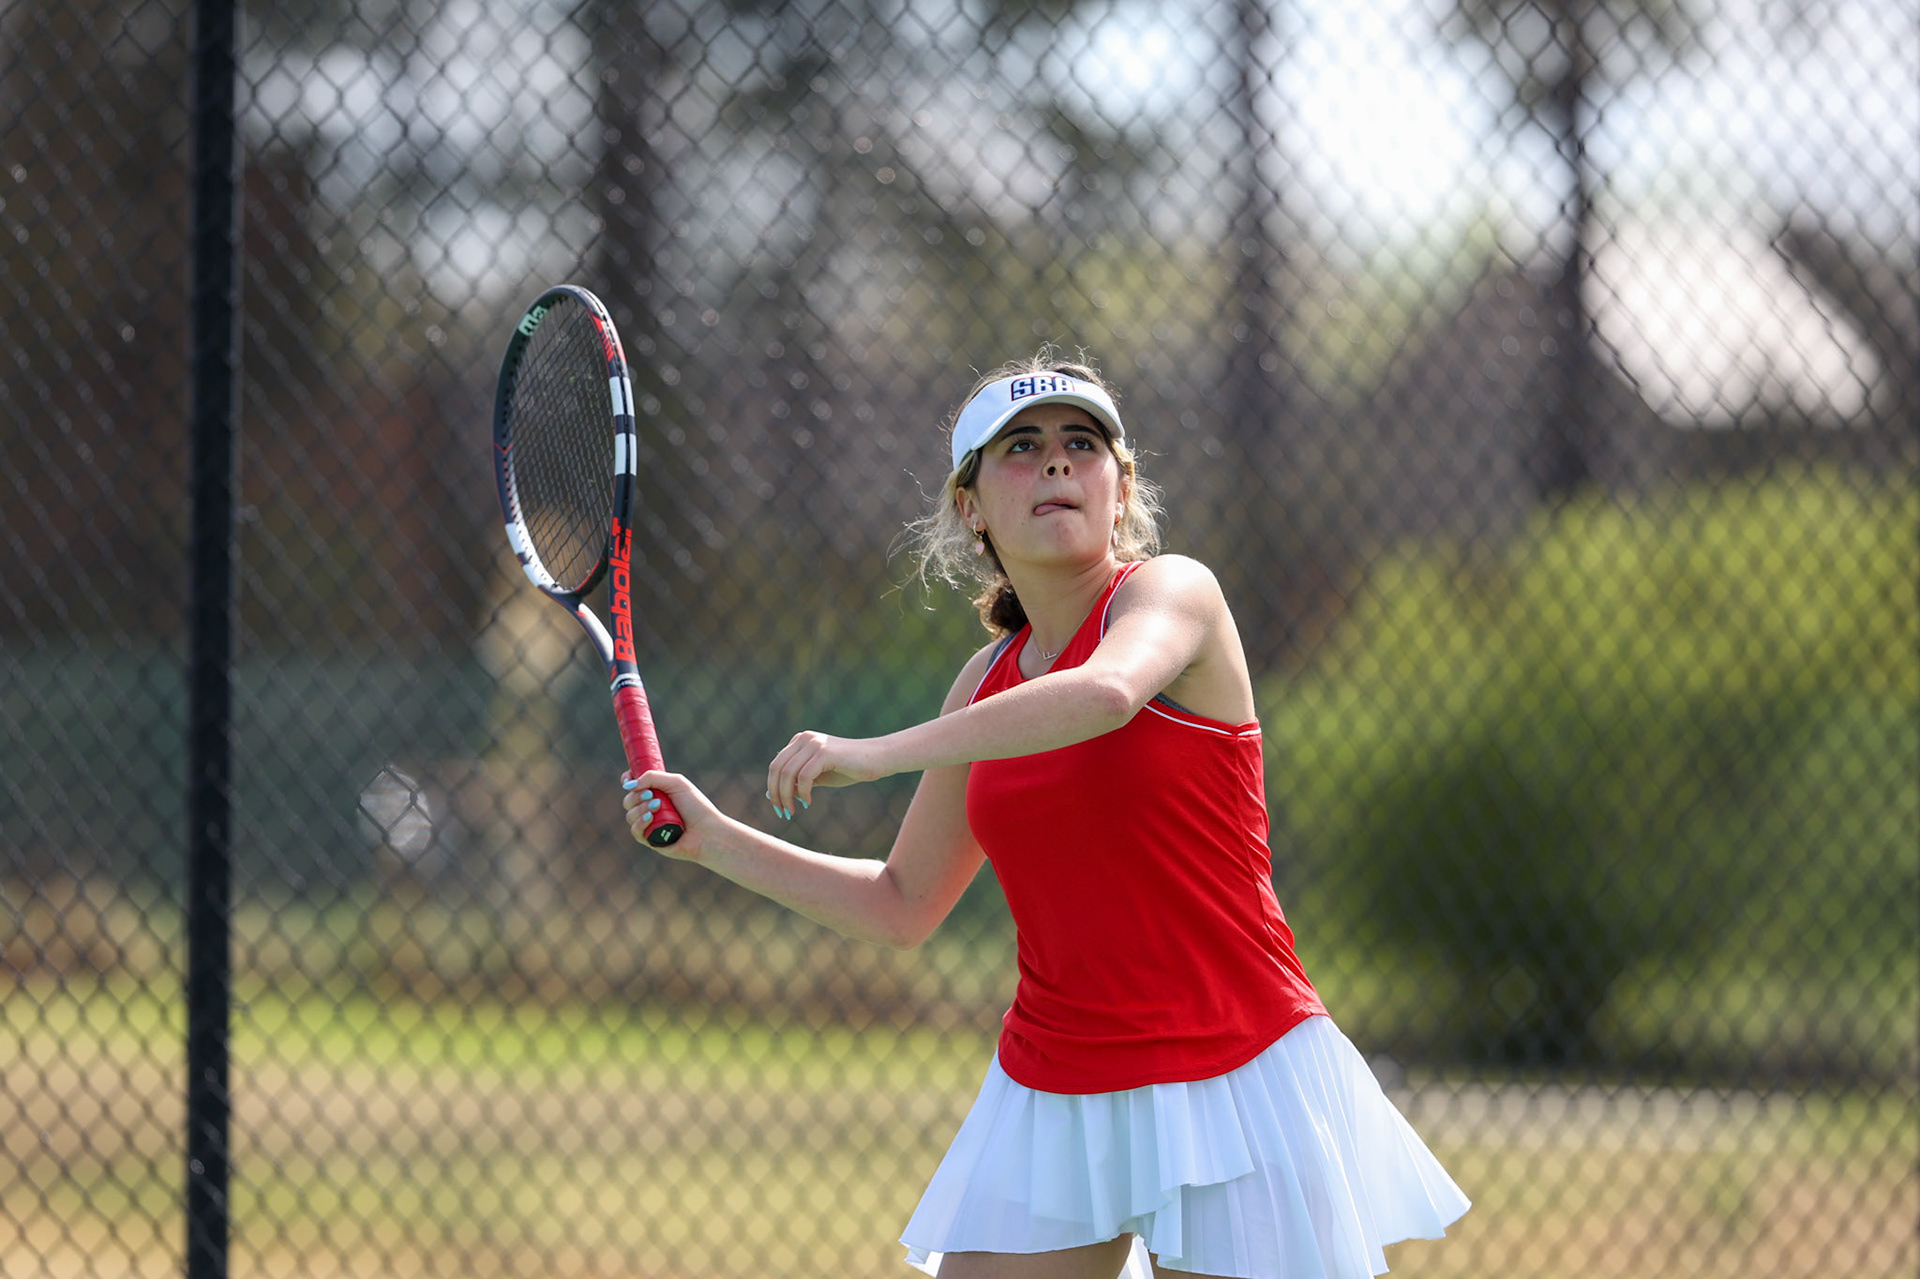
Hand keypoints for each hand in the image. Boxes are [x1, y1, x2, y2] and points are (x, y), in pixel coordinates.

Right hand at [621, 769, 720, 860]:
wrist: (707, 831)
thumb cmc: (696, 806)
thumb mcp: (676, 783)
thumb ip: (652, 777)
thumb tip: (628, 785)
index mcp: (657, 793)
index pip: (634, 785)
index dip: (628, 781)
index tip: (628, 780)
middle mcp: (651, 808)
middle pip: (628, 800)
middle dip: (636, 796)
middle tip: (651, 795)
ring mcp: (650, 825)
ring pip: (630, 815)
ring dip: (640, 808)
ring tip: (657, 806)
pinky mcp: (650, 840)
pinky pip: (635, 831)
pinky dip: (640, 822)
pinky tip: (650, 817)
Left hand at [764, 731, 889, 818]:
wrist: (878, 759)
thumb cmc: (850, 768)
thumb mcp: (819, 777)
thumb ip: (798, 782)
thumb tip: (774, 795)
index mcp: (800, 741)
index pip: (776, 765)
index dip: (773, 787)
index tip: (779, 807)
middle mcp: (804, 738)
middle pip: (777, 768)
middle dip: (776, 793)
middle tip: (783, 812)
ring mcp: (814, 743)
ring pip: (787, 773)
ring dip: (787, 796)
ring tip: (793, 811)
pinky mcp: (825, 752)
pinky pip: (804, 776)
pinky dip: (802, 792)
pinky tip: (809, 802)